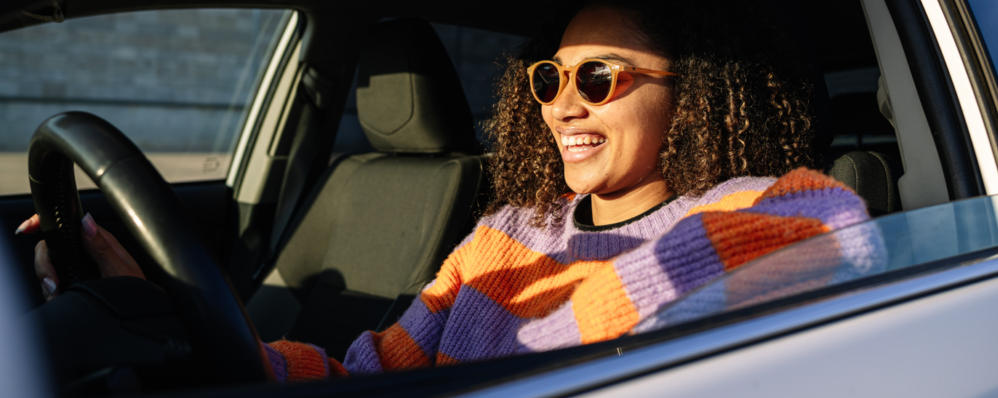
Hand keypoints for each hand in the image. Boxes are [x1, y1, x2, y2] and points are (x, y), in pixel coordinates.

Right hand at [18, 213, 145, 300]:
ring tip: (58, 292)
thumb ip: (101, 247)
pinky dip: (51, 292)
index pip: (69, 225)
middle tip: (53, 281)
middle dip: (44, 264)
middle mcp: (87, 253)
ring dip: (47, 280)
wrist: (137, 315)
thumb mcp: (120, 270)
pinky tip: (59, 297)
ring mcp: (78, 268)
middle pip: (50, 247)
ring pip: (48, 267)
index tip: (29, 227)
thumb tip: (86, 221)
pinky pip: (52, 284)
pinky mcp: (72, 284)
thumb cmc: (137, 293)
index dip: (46, 223)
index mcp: (99, 242)